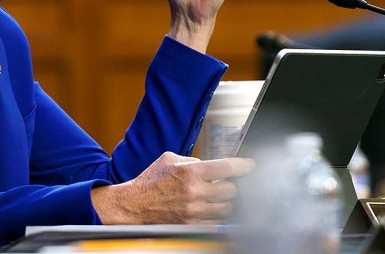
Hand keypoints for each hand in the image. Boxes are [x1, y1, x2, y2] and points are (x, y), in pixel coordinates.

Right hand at [91, 152, 254, 224]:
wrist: (135, 205)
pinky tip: (207, 209)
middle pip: (231, 190)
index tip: (250, 166)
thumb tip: (212, 166)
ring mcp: (195, 210)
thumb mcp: (169, 160)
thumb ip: (193, 161)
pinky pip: (217, 222)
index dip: (243, 166)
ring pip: (226, 208)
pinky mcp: (192, 225)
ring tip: (212, 198)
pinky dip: (215, 216)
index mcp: (190, 172)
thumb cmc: (151, 181)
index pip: (227, 167)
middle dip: (229, 186)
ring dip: (223, 202)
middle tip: (222, 184)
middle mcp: (195, 191)